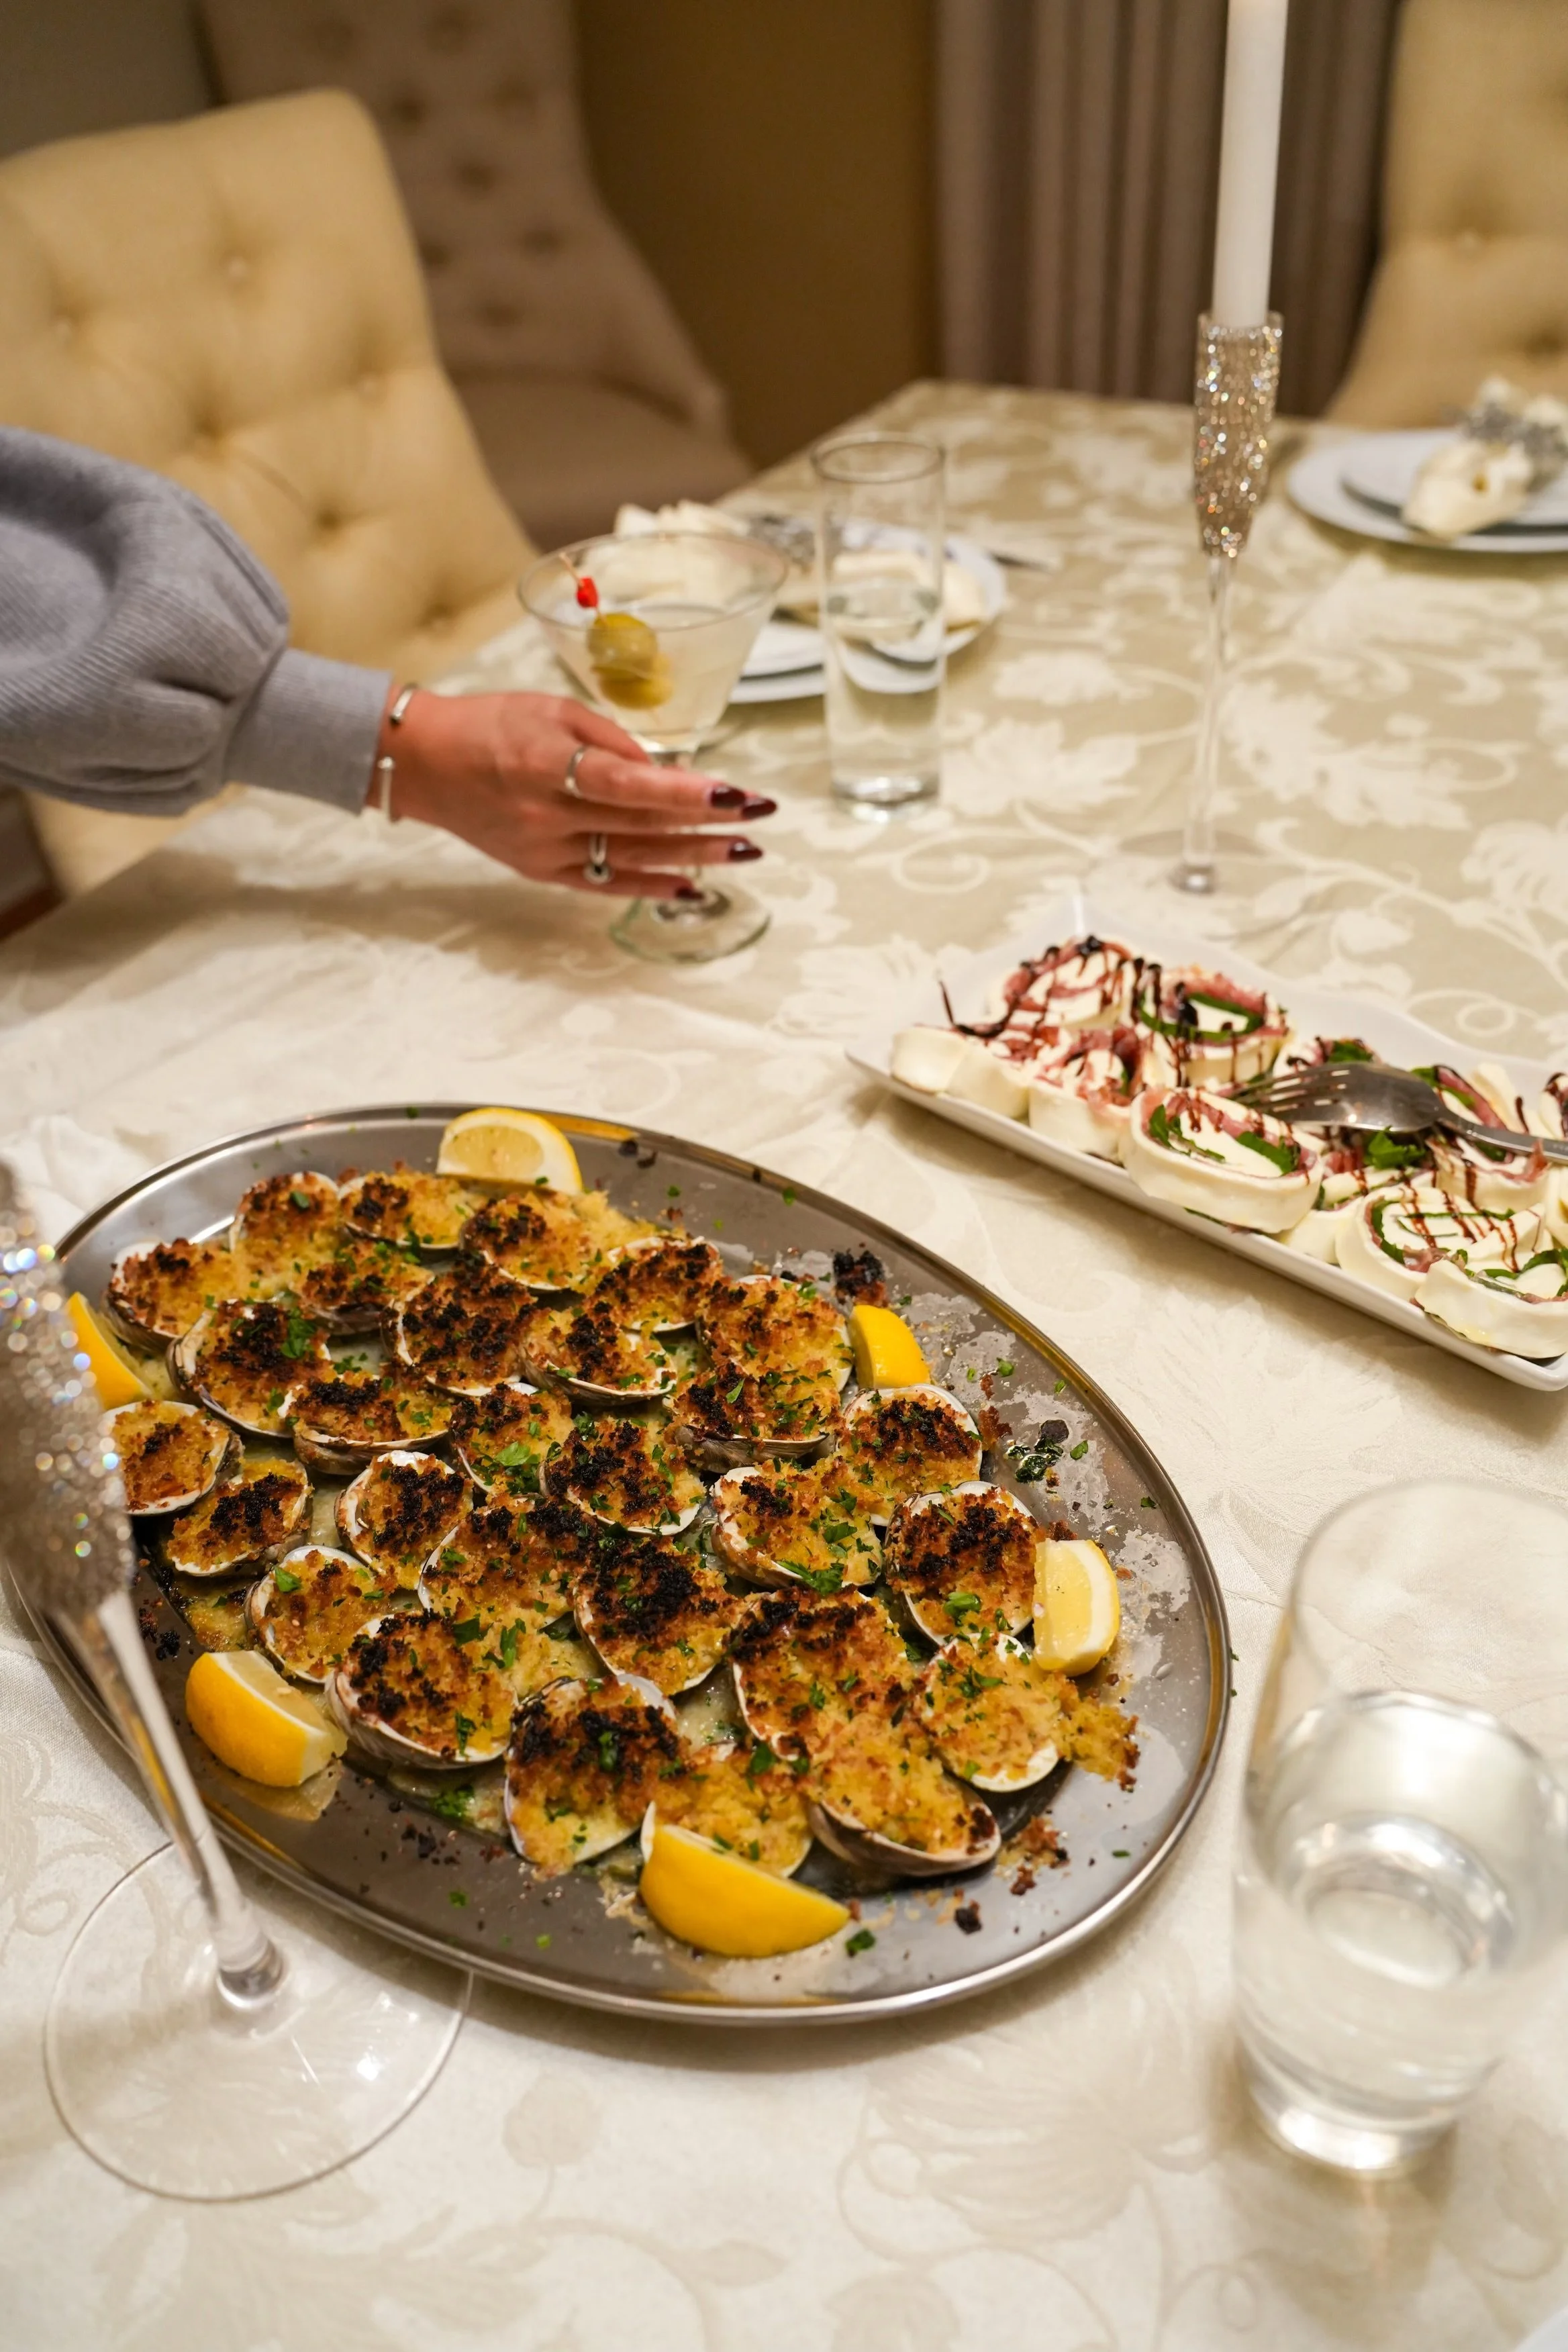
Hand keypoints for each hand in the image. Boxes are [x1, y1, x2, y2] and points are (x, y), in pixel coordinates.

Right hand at [378, 688, 773, 897]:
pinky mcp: (540, 872)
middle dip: (707, 822)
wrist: (425, 765)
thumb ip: (611, 740)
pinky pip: (604, 883)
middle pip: (640, 825)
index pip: (627, 785)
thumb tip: (665, 771)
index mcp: (545, 764)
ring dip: (693, 857)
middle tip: (760, 817)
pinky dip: (650, 887)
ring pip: (631, 859)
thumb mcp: (552, 710)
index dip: (683, 793)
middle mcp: (546, 815)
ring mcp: (544, 851)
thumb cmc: (491, 725)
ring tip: (744, 852)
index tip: (733, 793)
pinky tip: (691, 887)